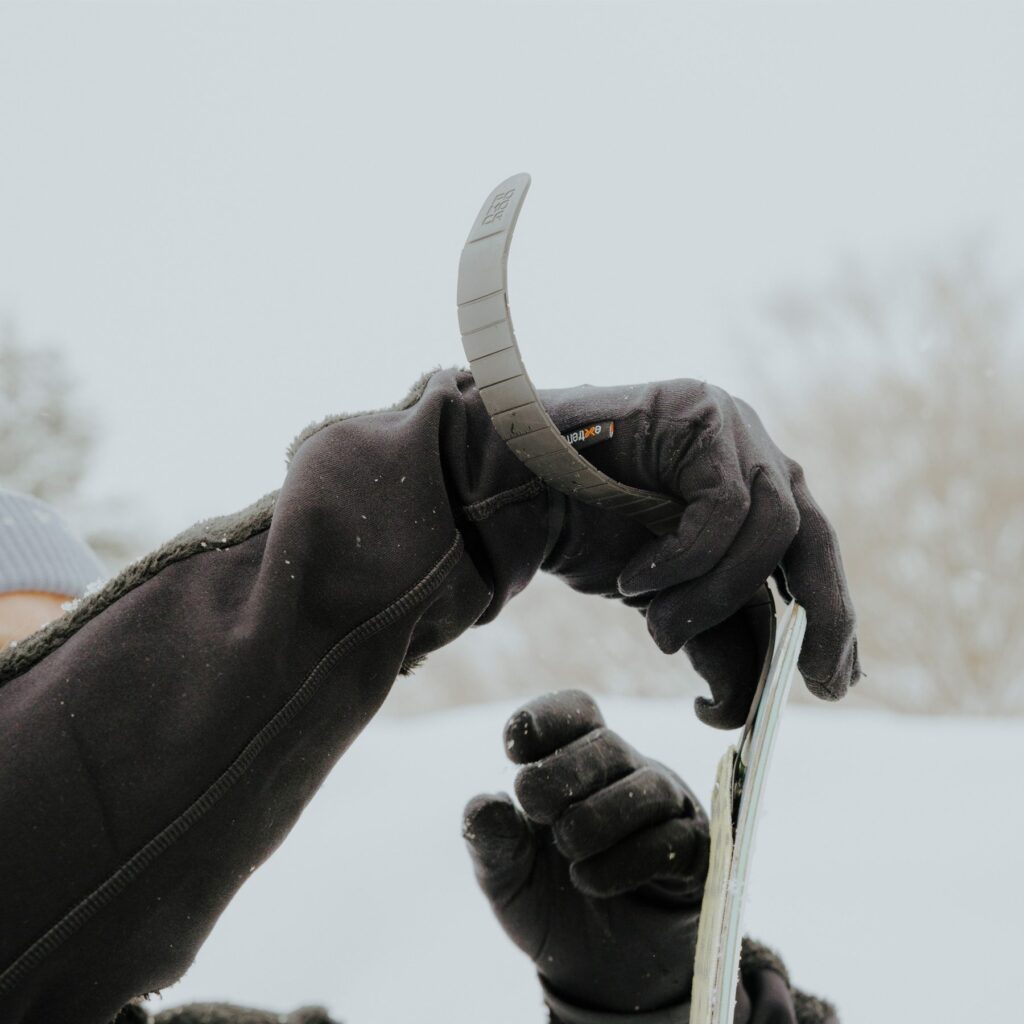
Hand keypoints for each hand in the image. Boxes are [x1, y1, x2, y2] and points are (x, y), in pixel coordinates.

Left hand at [463, 690, 707, 1014]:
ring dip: (595, 821)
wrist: (597, 971)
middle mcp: (626, 774)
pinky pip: (674, 841)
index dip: (545, 718)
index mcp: (577, 761)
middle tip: (536, 812)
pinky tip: (590, 883)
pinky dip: (625, 863)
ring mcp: (666, 812)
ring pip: (647, 789)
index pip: (575, 711)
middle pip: (606, 745)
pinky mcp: (695, 857)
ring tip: (568, 854)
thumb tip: (484, 805)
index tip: (513, 751)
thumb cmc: (550, 901)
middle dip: (560, 776)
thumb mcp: (506, 876)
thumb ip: (491, 840)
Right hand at [537, 378, 859, 723]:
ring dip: (713, 595)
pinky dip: (684, 559)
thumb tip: (740, 708)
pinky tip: (637, 581)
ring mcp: (733, 426)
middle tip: (810, 680)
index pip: (811, 553)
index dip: (831, 616)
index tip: (834, 681)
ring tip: (657, 628)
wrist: (516, 483)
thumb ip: (709, 638)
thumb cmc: (586, 533)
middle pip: (814, 536)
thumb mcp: (662, 599)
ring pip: (770, 528)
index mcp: (751, 486)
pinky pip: (723, 507)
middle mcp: (752, 451)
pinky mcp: (704, 416)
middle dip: (823, 613)